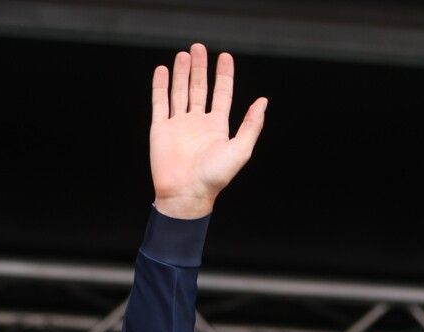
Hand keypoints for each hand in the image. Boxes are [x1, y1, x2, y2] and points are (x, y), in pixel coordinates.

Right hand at [150, 43, 266, 219]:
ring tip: (183, 54)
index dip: (224, 75)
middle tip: (199, 47)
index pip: (222, 94)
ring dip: (181, 73)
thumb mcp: (240, 149)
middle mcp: (198, 123)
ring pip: (180, 92)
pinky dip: (160, 86)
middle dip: (200, 68)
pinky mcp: (161, 128)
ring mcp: (179, 124)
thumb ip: (251, 125)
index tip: (225, 56)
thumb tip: (263, 102)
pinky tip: (162, 70)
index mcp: (218, 127)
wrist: (186, 193)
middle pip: (199, 88)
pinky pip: (160, 102)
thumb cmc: (214, 177)